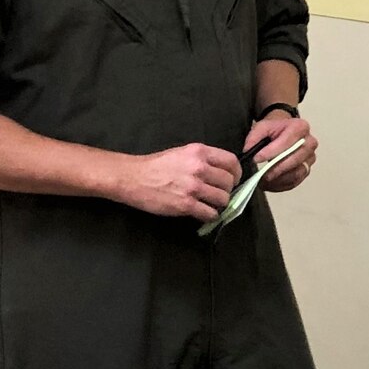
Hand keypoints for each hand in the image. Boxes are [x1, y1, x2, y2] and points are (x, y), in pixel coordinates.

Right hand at [122, 143, 241, 219]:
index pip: (232, 162)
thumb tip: (222, 172)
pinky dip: (210, 216)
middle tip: (220, 194)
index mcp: (200, 152)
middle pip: (229, 182)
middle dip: (228, 190)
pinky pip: (210, 213)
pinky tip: (204, 214)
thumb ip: (203, 159)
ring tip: (211, 204)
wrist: (132, 178)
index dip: (237, 173)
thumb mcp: (182, 153)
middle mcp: (199, 168)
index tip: (234, 179)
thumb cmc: (156, 165)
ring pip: (223, 198)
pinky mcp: (185, 204)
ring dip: (220, 204)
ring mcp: (193, 187)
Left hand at [242, 112, 316, 192]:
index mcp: (300, 127)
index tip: (257, 158)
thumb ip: (254, 136)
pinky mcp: (306, 169)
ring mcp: (310, 157)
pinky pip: (296, 181)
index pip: (287, 142)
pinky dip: (282, 185)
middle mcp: (309, 142)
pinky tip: (270, 184)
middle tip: (262, 174)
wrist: (285, 132)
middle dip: (276, 168)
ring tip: (264, 181)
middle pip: (295, 159)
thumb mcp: (263, 126)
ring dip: (279, 179)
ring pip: (297, 173)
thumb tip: (248, 149)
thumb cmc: (276, 130)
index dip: (271, 152)